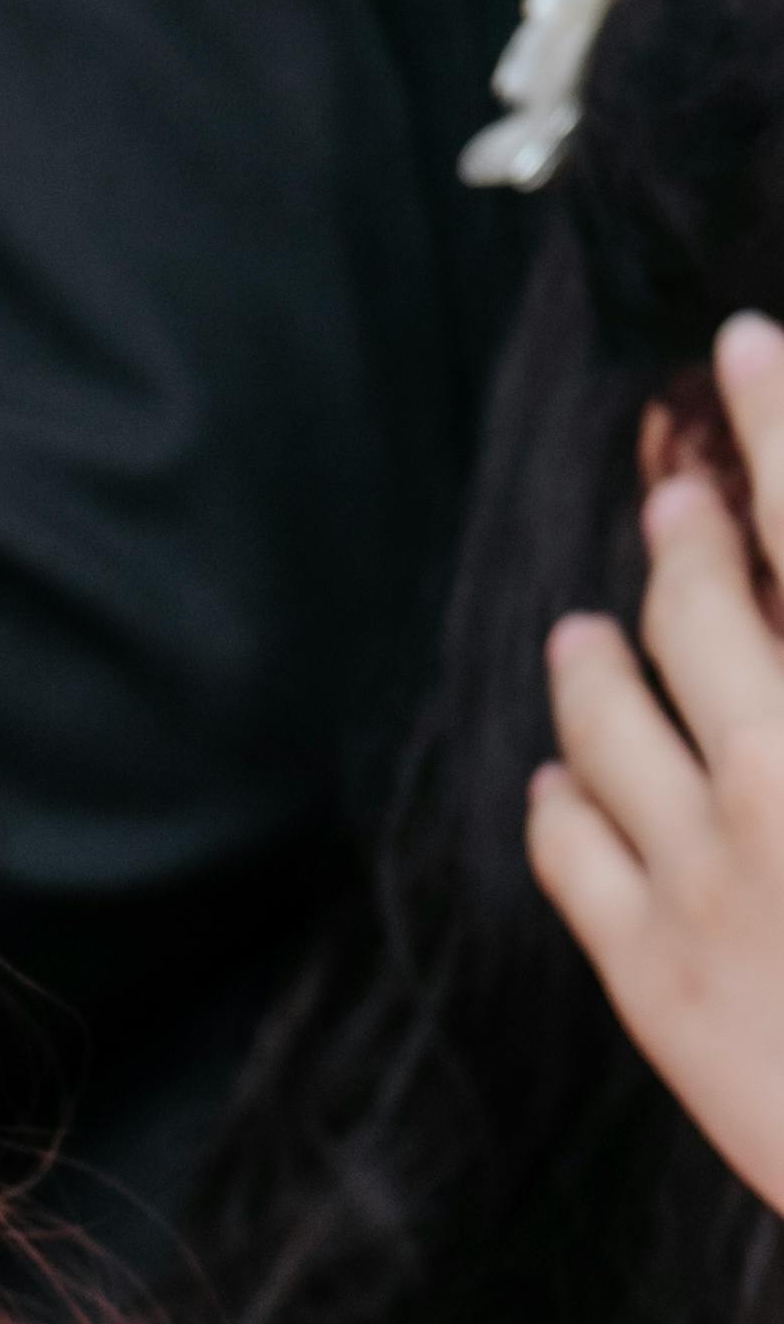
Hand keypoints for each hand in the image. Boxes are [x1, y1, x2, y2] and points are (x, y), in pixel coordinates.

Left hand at [532, 314, 783, 1210]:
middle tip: (673, 483)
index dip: (778, 420)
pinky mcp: (654, 977)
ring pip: (610, 715)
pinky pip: (573, 846)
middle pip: (706, 600)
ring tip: (583, 634)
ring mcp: (710, 874)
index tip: (744, 347)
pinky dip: (564, 791)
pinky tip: (561, 776)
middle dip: (688, 522)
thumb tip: (781, 610)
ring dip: (598, 655)